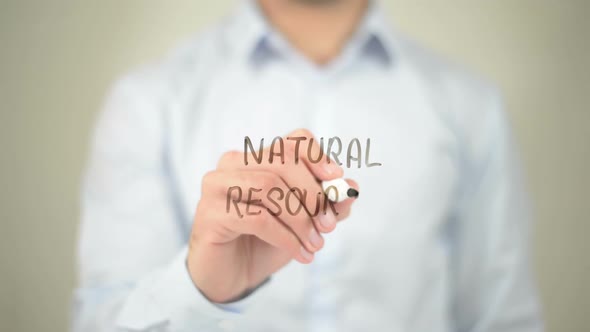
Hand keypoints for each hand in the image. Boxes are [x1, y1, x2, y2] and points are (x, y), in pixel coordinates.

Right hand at [187, 129, 358, 302]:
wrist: (232, 276)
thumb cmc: (266, 242)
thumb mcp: (304, 222)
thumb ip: (327, 204)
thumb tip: (351, 188)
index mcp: (258, 159)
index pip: (293, 141)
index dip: (317, 156)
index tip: (335, 179)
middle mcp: (234, 164)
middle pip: (282, 162)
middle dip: (312, 194)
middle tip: (328, 225)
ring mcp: (217, 185)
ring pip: (269, 185)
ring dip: (300, 218)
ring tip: (315, 244)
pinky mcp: (210, 212)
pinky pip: (256, 217)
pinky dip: (285, 236)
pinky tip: (300, 253)